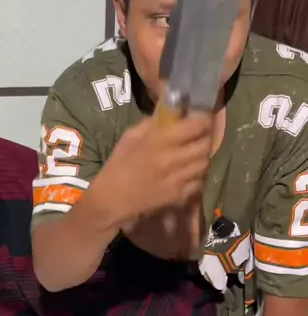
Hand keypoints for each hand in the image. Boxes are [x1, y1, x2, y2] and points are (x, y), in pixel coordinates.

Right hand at [91, 113, 212, 228]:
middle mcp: (171, 159)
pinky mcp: (179, 195)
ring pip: (204, 163)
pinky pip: (199, 181)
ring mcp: (177, 179)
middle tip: (200, 135)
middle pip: (204, 145)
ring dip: (202, 156)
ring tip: (194, 153)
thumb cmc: (117, 167)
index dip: (203, 119)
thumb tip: (170, 115)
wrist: (111, 201)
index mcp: (158, 142)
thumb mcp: (129, 138)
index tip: (202, 116)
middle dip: (205, 137)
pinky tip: (189, 172)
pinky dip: (197, 175)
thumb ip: (151, 125)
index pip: (195, 126)